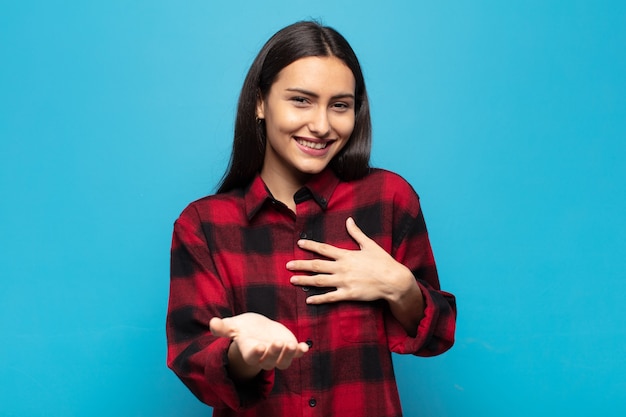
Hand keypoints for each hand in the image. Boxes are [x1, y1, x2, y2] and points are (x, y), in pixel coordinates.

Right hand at [210, 312, 308, 378]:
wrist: (257, 330)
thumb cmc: (243, 328)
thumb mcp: (233, 325)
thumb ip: (223, 327)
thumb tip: (212, 322)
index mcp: (250, 352)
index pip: (252, 357)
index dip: (256, 353)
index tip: (260, 346)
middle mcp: (264, 357)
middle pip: (269, 361)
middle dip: (274, 353)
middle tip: (278, 343)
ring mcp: (278, 354)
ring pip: (284, 362)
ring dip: (289, 355)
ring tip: (292, 345)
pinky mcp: (289, 349)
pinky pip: (296, 354)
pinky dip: (301, 351)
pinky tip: (305, 346)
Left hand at [287, 217, 416, 304]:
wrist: (394, 280)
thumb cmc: (383, 262)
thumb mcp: (369, 245)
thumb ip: (356, 233)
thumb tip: (349, 220)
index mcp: (346, 255)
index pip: (324, 249)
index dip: (310, 246)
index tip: (299, 243)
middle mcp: (342, 268)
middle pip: (317, 266)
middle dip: (301, 265)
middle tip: (287, 265)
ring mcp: (344, 282)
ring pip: (319, 281)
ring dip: (304, 280)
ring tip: (292, 280)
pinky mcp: (349, 294)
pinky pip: (330, 297)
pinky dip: (319, 299)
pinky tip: (308, 300)